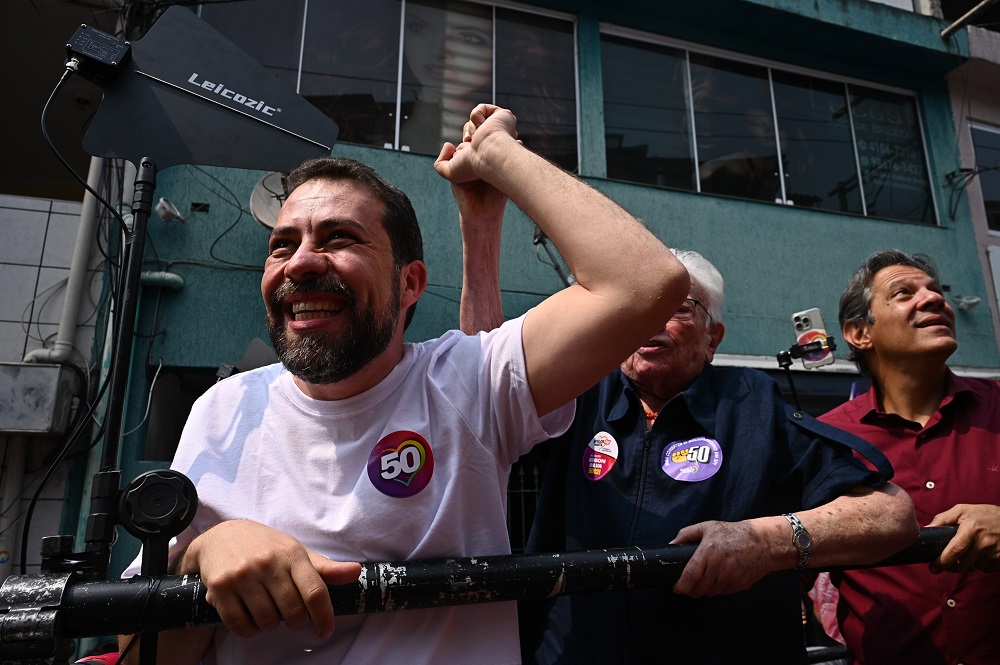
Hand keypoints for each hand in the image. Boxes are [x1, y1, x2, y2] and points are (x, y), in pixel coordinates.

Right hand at [180, 520, 361, 638]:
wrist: (220, 537)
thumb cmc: (266, 546)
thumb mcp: (296, 551)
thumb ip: (325, 567)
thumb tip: (356, 572)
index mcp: (291, 554)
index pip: (315, 592)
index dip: (325, 617)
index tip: (326, 630)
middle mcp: (267, 564)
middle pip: (293, 612)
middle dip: (296, 622)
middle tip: (291, 616)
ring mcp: (242, 576)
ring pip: (267, 621)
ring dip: (271, 625)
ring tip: (269, 611)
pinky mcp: (219, 589)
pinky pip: (241, 625)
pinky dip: (250, 630)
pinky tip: (252, 617)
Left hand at [434, 104, 517, 184]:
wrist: (488, 157)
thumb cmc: (473, 167)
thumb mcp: (450, 172)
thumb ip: (441, 164)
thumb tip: (448, 145)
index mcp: (486, 154)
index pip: (469, 144)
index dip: (464, 147)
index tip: (465, 154)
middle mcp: (494, 142)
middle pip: (472, 131)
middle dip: (467, 136)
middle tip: (471, 144)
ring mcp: (500, 129)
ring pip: (475, 121)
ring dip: (471, 128)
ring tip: (476, 137)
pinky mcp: (504, 116)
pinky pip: (482, 109)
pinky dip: (476, 115)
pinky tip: (482, 126)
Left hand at [670, 520, 775, 597]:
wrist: (761, 542)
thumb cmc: (733, 533)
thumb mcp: (707, 527)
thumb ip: (686, 534)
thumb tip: (671, 544)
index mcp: (708, 552)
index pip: (690, 576)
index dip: (681, 586)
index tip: (676, 588)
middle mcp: (719, 566)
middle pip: (699, 588)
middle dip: (690, 590)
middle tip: (687, 586)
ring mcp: (730, 577)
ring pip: (710, 592)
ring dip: (703, 590)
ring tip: (702, 581)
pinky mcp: (739, 585)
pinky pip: (722, 593)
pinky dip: (716, 590)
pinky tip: (716, 580)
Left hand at [927, 504, 999, 572]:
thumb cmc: (986, 514)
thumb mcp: (963, 510)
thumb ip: (943, 519)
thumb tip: (927, 529)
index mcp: (971, 529)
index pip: (955, 551)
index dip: (942, 562)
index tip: (933, 567)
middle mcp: (984, 543)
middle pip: (962, 565)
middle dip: (950, 566)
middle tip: (945, 564)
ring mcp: (994, 553)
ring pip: (973, 568)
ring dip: (966, 565)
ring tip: (966, 554)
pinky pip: (985, 569)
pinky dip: (979, 565)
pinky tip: (979, 555)